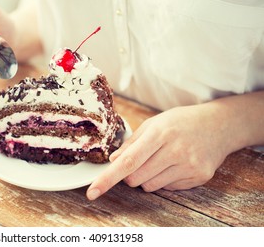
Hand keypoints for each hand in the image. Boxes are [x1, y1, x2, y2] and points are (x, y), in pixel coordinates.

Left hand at [87, 104, 236, 199]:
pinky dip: (164, 179)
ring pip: (150, 186)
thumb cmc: (181, 121)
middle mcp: (174, 151)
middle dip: (130, 174)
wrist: (219, 125)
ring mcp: (188, 165)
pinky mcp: (198, 177)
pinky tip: (175, 164)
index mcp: (159, 134)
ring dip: (147, 177)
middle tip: (142, 160)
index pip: (128, 162)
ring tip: (161, 159)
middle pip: (135, 178)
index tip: (92, 191)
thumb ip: (132, 142)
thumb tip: (113, 160)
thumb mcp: (155, 123)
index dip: (107, 178)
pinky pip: (168, 188)